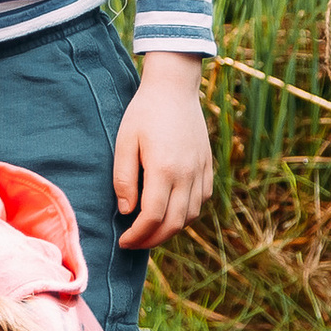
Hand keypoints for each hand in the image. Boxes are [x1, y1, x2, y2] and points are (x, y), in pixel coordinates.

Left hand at [113, 54, 213, 250]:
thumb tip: (127, 211)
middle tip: (135, 243)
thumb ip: (124, 178)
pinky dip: (187, 214)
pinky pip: (202, 200)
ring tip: (150, 230)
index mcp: (164, 169)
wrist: (174, 88)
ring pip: (190, 216)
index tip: (123, 240)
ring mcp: (201, 171)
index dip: (138, 235)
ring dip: (171, 229)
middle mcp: (187, 174)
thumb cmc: (144, 112)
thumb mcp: (125, 141)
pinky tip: (171, 211)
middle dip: (153, 240)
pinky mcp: (207, 166)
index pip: (153, 217)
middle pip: (174, 224)